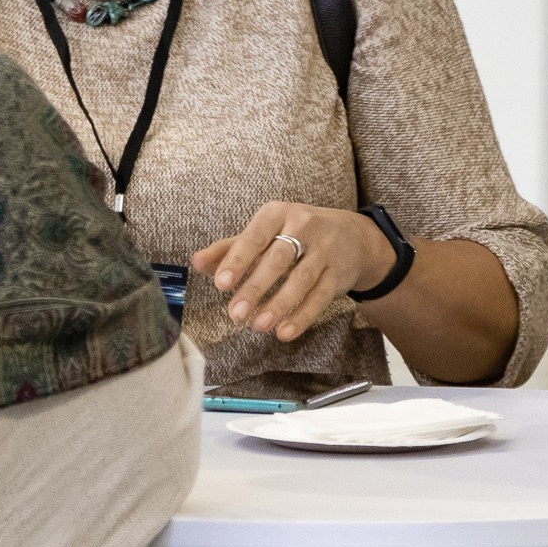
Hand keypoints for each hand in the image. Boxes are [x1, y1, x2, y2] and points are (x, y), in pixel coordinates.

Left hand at [193, 201, 397, 344]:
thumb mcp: (264, 233)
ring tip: (258, 326)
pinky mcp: (340, 272)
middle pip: (278, 260)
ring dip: (279, 305)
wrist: (351, 235)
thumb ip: (229, 248)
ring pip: (301, 280)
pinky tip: (285, 332)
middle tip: (235, 314)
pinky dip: (303, 316)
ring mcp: (325, 249)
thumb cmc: (295, 234)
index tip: (220, 284)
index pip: (254, 237)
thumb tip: (196, 262)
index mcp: (277, 214)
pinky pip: (321, 296)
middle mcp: (304, 226)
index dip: (237, 260)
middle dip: (255, 288)